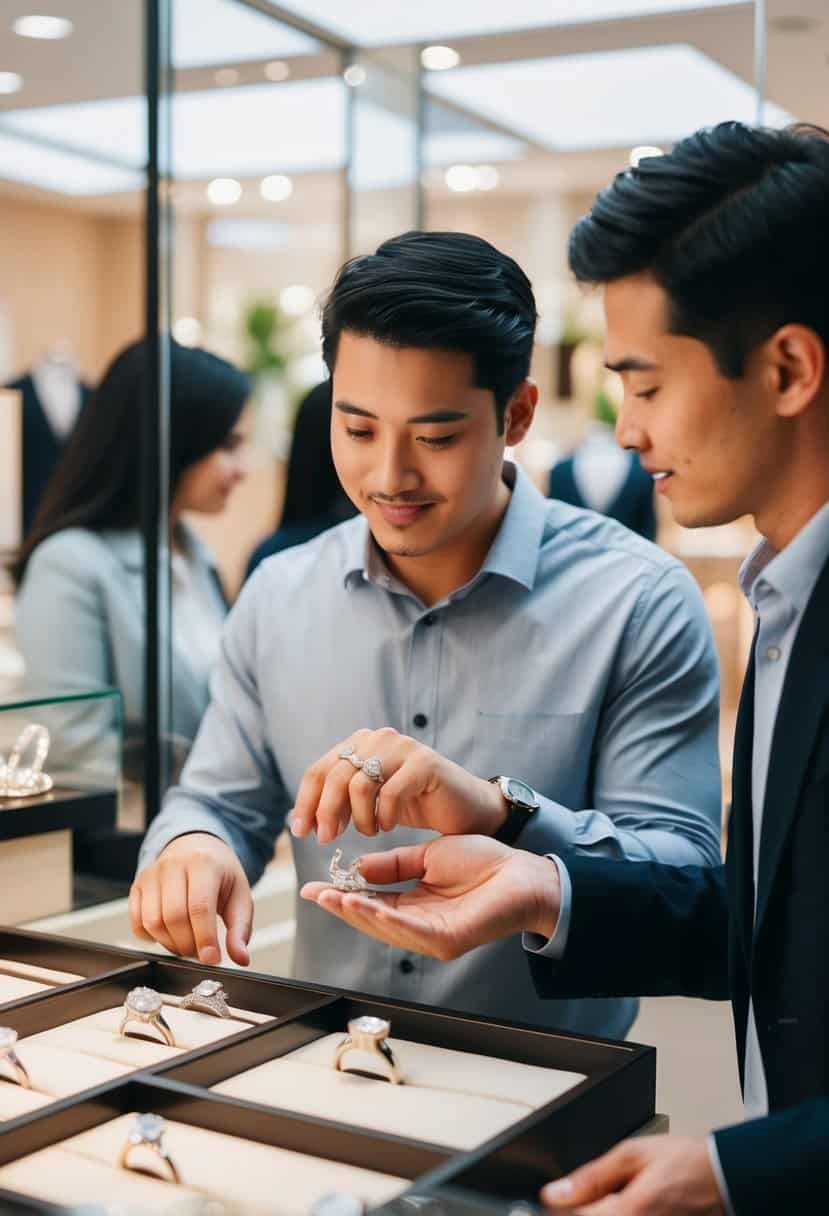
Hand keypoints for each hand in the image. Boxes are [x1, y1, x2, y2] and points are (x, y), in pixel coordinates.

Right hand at [129, 832, 253, 966]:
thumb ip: (240, 928)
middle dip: (188, 944)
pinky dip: (150, 937)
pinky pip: (136, 921)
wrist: (195, 846)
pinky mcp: (137, 885)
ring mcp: (151, 874)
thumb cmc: (219, 872)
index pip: (200, 907)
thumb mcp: (239, 894)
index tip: (212, 959)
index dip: (205, 938)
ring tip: (187, 944)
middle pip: (174, 917)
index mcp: (204, 863)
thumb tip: (241, 958)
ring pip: (153, 922)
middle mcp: (173, 865)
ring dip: (170, 944)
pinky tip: (167, 934)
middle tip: (201, 952)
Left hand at [290, 727, 506, 842]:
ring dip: (359, 818)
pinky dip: (385, 815)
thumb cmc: (415, 805)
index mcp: (360, 744)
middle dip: (326, 812)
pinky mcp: (425, 762)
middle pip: (334, 776)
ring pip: (358, 784)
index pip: (319, 770)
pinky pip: (390, 792)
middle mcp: (379, 739)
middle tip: (327, 840)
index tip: (301, 831)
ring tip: (370, 831)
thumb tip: (304, 819)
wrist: (465, 807)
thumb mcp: (370, 802)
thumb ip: (341, 801)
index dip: (306, 802)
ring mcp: (403, 747)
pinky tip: (390, 825)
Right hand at [300, 835, 558, 959]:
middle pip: (370, 920)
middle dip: (340, 907)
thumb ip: (394, 865)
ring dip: (354, 913)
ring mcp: (432, 938)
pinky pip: (407, 929)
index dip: (342, 895)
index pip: (370, 903)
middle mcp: (419, 927)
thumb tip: (357, 868)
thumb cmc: (484, 864)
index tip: (313, 886)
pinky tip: (360, 904)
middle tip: (312, 893)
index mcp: (415, 907)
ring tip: (330, 897)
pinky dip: (381, 917)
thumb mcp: (427, 857)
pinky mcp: (446, 940)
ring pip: (384, 928)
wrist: (524, 872)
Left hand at [541, 1136, 724, 1214]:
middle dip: (586, 1207)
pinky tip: (623, 1202)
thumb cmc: (682, 1161)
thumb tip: (556, 1192)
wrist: (721, 1175)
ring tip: (617, 1193)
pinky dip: (616, 1211)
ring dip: (602, 1209)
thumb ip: (591, 1176)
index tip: (553, 1196)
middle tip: (592, 1191)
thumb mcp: (632, 1154)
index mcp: (628, 1213)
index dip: (561, 1206)